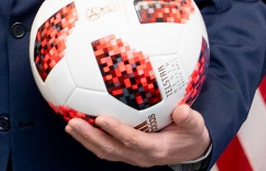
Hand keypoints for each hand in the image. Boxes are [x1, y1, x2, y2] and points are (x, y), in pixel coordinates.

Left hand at [64, 104, 210, 166]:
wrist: (189, 151)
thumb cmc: (190, 135)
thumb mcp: (196, 127)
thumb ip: (190, 119)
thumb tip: (182, 110)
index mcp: (155, 148)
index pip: (133, 141)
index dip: (117, 131)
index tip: (101, 118)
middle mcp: (139, 155)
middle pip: (111, 148)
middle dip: (90, 137)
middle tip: (73, 123)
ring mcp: (130, 155)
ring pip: (104, 149)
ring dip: (85, 139)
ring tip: (69, 125)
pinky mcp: (125, 151)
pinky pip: (104, 146)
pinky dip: (90, 137)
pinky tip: (77, 124)